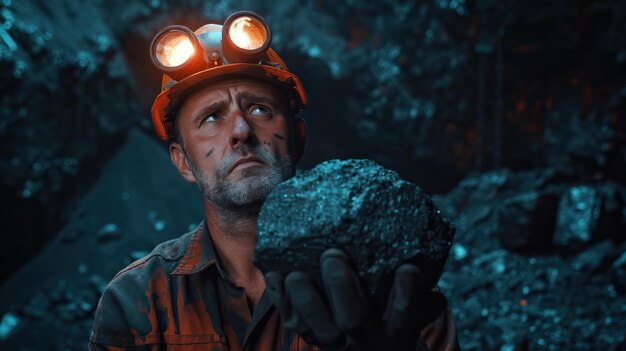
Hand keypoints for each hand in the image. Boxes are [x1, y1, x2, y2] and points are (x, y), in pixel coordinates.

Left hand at [265, 248, 430, 350]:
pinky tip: (276, 276)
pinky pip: (294, 324)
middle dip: (341, 287)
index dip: (407, 292)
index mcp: (399, 330)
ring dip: (306, 300)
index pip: (406, 311)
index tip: (407, 268)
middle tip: (332, 255)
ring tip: (295, 275)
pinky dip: (283, 301)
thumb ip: (417, 294)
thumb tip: (416, 260)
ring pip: (320, 328)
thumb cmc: (394, 323)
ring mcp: (338, 342)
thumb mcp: (413, 313)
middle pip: (354, 318)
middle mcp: (368, 339)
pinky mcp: (312, 338)